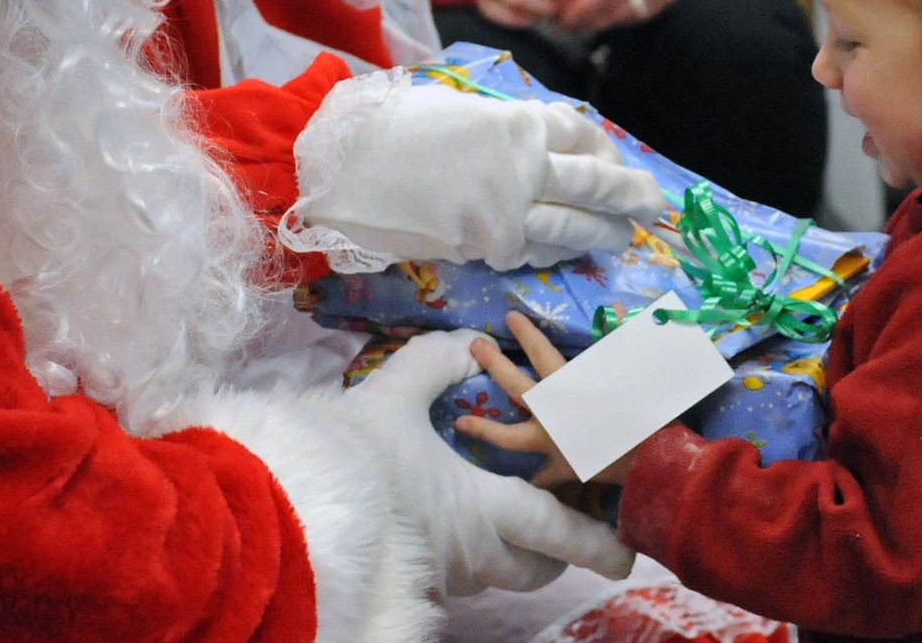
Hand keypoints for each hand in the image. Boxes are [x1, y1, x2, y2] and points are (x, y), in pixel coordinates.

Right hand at [288, 75, 671, 270]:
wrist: (348, 165)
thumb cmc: (393, 127)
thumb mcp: (458, 109)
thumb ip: (500, 126)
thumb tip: (529, 142)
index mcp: (517, 122)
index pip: (580, 135)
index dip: (604, 148)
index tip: (612, 157)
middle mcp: (524, 166)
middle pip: (594, 183)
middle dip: (628, 195)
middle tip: (651, 205)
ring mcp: (510, 210)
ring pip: (575, 226)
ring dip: (604, 233)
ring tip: (622, 237)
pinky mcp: (489, 245)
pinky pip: (535, 252)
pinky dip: (555, 253)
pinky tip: (566, 253)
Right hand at [341, 329, 634, 593]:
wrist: (293, 509)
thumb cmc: (353, 453)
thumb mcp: (396, 393)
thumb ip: (435, 364)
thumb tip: (465, 343)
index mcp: (486, 510)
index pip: (561, 533)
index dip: (598, 542)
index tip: (627, 552)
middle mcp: (475, 552)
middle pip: (538, 567)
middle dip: (559, 549)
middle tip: (565, 521)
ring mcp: (444, 573)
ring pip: (500, 573)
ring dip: (515, 550)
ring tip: (506, 516)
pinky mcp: (414, 579)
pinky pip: (460, 573)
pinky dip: (472, 552)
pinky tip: (448, 524)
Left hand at [558, 0, 676, 34]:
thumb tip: (566, 0)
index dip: (584, 7)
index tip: (566, 17)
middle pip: (616, 5)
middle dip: (588, 20)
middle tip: (567, 26)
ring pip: (626, 16)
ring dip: (600, 23)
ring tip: (579, 23)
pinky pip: (638, 17)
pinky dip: (616, 20)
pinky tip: (600, 17)